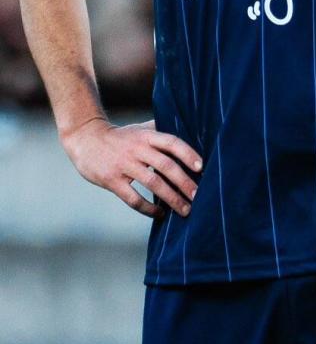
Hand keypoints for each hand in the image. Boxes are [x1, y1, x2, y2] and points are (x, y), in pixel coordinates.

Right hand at [62, 117, 201, 219]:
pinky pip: (133, 198)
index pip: (172, 142)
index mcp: (146, 136)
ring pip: (153, 183)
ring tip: (185, 210)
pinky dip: (148, 208)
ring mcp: (124, 165)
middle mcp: (137, 149)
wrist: (85, 139)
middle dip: (184, 182)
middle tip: (199, 196)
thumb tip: (189, 133)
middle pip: (166, 166)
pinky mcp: (112, 180)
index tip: (202, 167)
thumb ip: (160, 132)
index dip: (188, 154)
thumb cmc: (119, 136)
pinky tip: (160, 214)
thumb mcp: (139, 129)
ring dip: (171, 198)